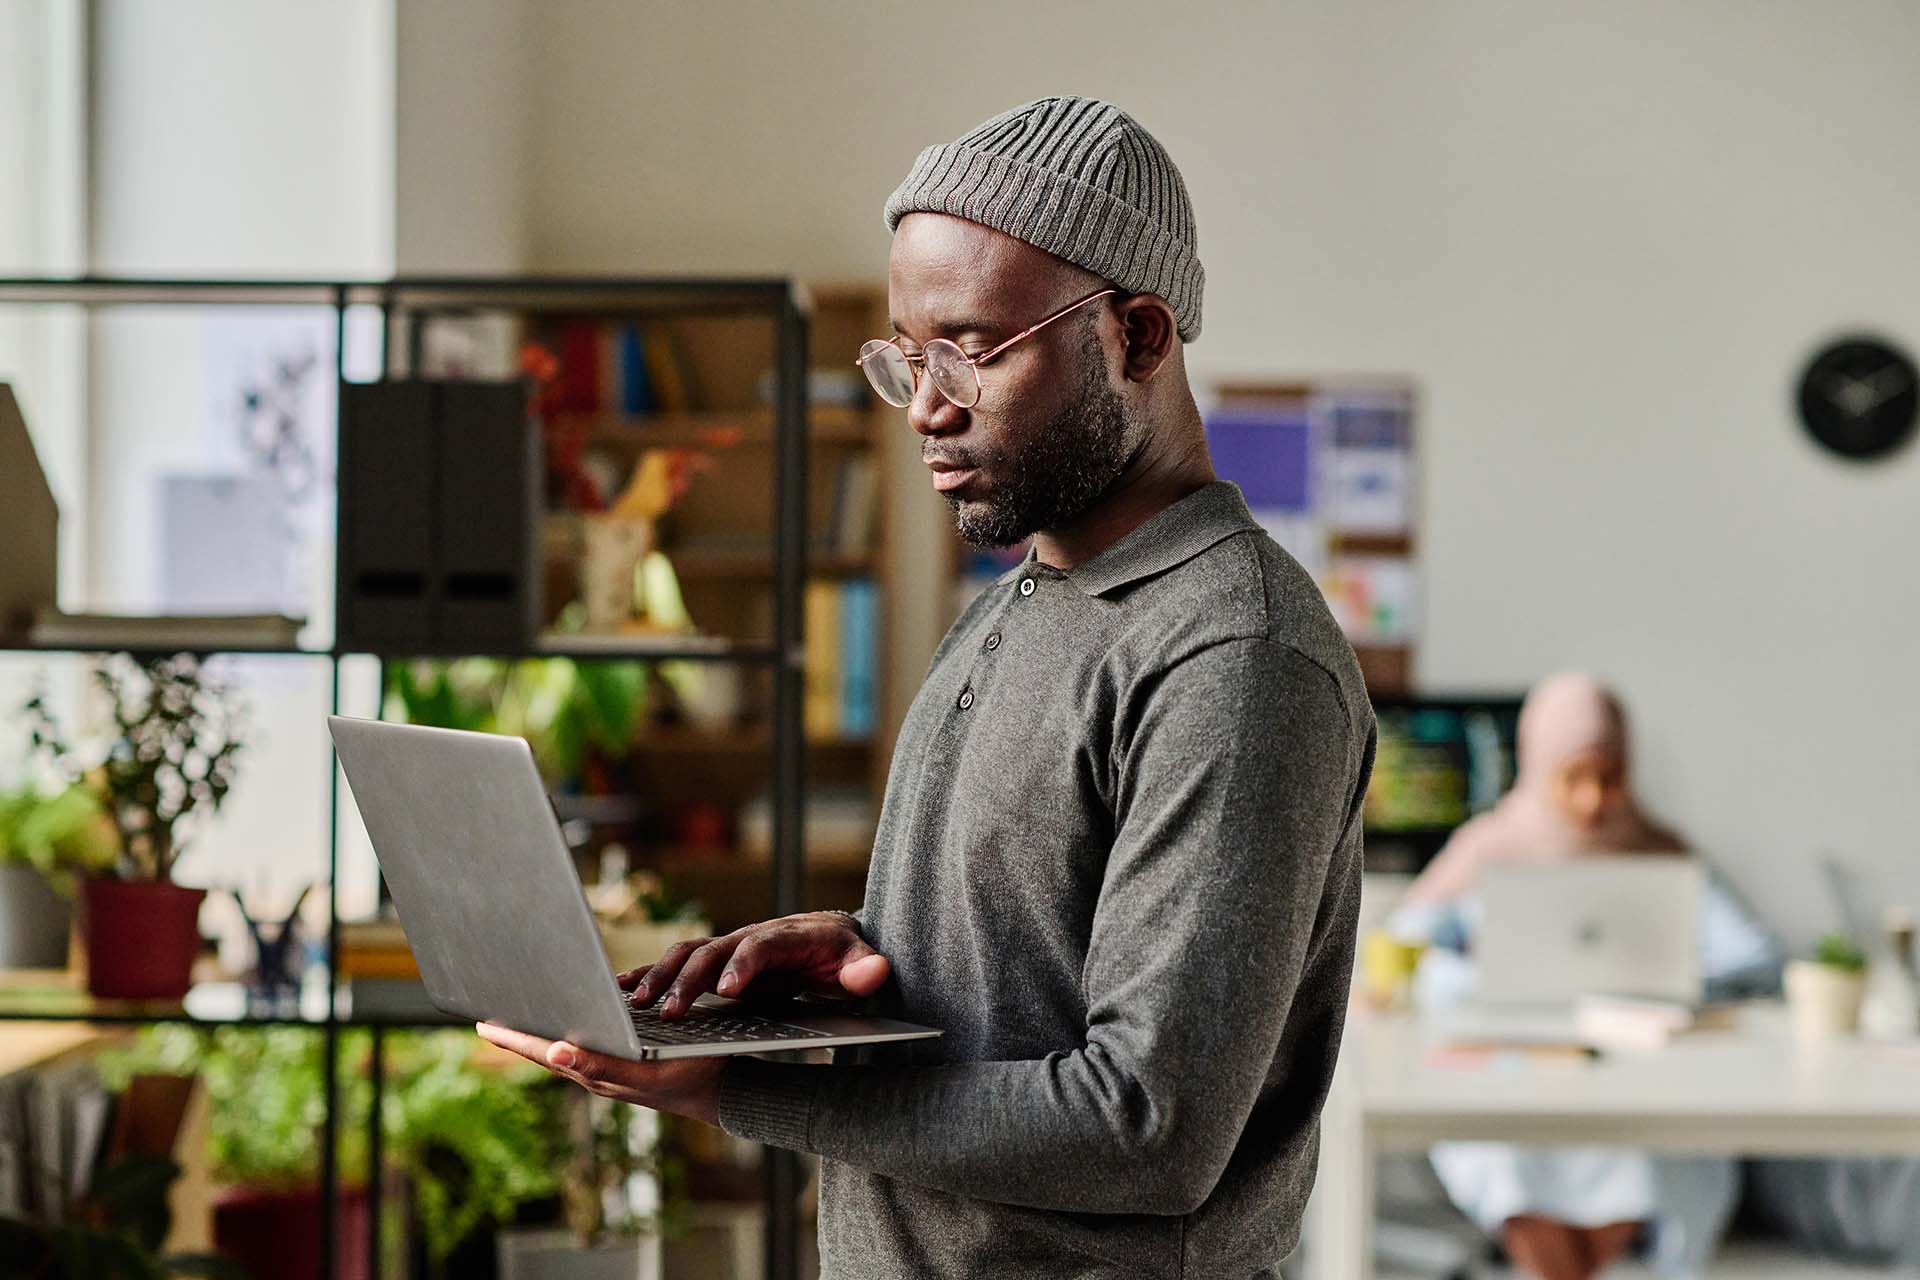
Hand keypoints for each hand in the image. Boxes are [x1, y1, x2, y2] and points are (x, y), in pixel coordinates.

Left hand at [474, 1022, 724, 1122]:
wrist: (721, 1090)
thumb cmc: (688, 1073)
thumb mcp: (644, 1067)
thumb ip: (598, 1064)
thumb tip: (554, 1050)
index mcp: (595, 1071)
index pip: (543, 1052)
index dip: (514, 1039)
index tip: (483, 1026)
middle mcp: (597, 1074)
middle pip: (547, 1053)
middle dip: (518, 1038)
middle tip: (487, 1024)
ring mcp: (610, 1074)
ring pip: (564, 1054)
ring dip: (539, 1040)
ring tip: (517, 1026)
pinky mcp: (623, 1070)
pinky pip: (585, 1054)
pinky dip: (566, 1042)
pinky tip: (565, 1034)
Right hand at [617, 910, 889, 1017]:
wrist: (829, 939)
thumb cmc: (843, 952)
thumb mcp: (860, 959)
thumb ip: (866, 968)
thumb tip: (876, 972)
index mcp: (785, 936)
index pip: (760, 946)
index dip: (743, 965)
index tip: (727, 990)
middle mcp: (750, 937)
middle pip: (712, 951)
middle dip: (688, 980)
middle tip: (668, 1013)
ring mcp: (728, 948)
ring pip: (686, 955)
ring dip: (659, 976)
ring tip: (635, 1005)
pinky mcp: (715, 962)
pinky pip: (677, 963)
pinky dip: (647, 973)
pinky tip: (619, 991)